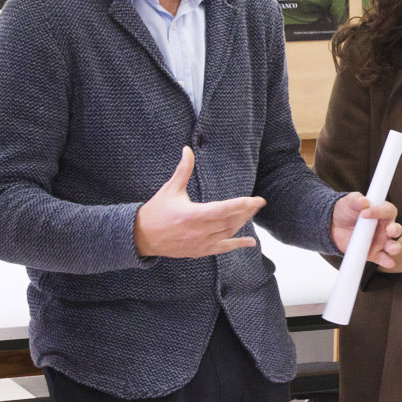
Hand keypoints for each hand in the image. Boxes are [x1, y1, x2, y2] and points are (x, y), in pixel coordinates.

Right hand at [134, 148, 265, 258]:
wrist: (142, 236)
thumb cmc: (157, 211)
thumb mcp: (170, 189)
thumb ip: (183, 170)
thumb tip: (187, 149)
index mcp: (191, 215)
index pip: (223, 210)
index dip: (241, 205)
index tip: (256, 200)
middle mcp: (198, 231)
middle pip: (230, 221)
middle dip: (246, 212)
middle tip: (259, 203)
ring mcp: (200, 243)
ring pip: (228, 233)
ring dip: (242, 223)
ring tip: (252, 212)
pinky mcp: (199, 251)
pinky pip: (222, 248)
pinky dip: (237, 245)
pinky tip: (250, 242)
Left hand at [330, 192, 401, 269]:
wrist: (334, 226)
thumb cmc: (346, 211)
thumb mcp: (349, 202)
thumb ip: (356, 200)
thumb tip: (363, 201)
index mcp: (382, 212)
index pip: (388, 210)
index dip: (379, 211)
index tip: (364, 213)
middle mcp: (385, 227)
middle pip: (396, 229)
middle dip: (395, 230)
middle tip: (388, 230)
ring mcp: (380, 241)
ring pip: (393, 245)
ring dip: (394, 247)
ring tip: (391, 248)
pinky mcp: (374, 253)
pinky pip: (383, 258)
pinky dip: (387, 261)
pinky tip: (388, 262)